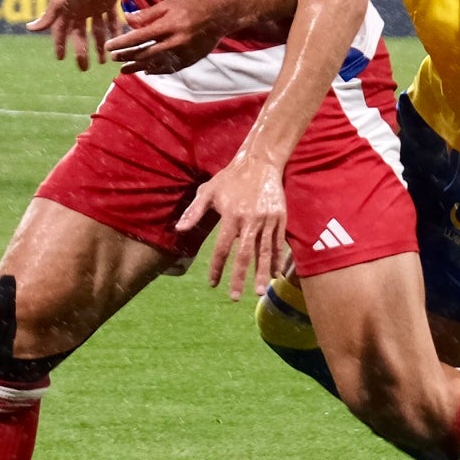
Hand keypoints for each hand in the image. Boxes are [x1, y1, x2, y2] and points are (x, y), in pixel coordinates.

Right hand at [27, 0, 125, 69]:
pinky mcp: (110, 2)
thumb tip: (30, 28)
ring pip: (97, 30)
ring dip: (99, 45)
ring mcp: (95, 6)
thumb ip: (48, 16)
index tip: (60, 58)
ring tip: (102, 61)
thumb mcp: (61, 1)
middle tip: (84, 68)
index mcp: (67, 9)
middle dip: (81, 51)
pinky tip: (117, 45)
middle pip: (79, 35)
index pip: (61, 31)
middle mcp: (80, 9)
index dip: (59, 44)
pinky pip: (112, 21)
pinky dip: (115, 32)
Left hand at [103, 0, 228, 75]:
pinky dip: (156, 71)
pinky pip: (168, 69)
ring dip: (137, 67)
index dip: (122, 43)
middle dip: (127, 57)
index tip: (109, 46)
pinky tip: (146, 71)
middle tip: (114, 59)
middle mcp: (174, 42)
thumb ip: (147, 14)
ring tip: (124, 70)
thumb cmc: (191, 6)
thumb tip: (127, 19)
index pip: (138, 38)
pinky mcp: (189, 60)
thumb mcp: (168, 5)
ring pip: (154, 64)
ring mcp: (182, 54)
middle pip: (144, 54)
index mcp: (167, 26)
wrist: (218, 17)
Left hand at [177, 148, 287, 299]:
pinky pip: (278, 243)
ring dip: (262, 273)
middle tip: (234, 297)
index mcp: (232, 215)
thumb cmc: (231, 177)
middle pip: (245, 254)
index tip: (212, 283)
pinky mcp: (280, 218)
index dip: (217, 267)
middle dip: (239, 277)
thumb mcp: (209, 190)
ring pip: (265, 252)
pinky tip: (275, 275)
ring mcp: (268, 220)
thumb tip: (179, 229)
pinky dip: (276, 260)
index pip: (222, 247)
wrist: (261, 162)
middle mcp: (251, 220)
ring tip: (260, 292)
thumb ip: (194, 211)